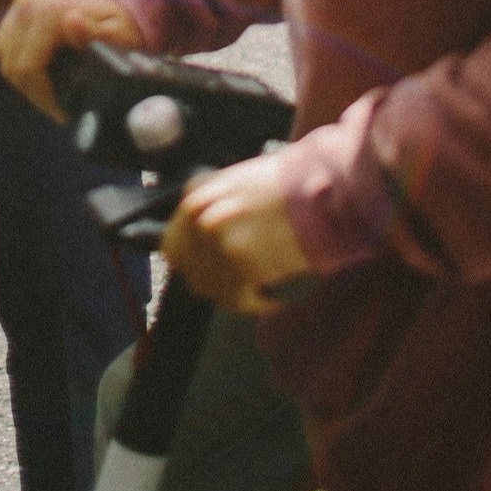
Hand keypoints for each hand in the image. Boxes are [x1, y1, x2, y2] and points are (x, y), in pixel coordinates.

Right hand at [0, 0, 143, 121]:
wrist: (110, 7)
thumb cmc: (117, 26)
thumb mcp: (117, 34)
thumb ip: (94, 33)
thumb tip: (71, 21)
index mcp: (50, 9)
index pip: (28, 65)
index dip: (42, 96)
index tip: (61, 113)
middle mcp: (27, 3)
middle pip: (13, 64)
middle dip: (33, 93)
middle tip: (57, 108)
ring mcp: (18, 7)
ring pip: (6, 59)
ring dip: (24, 81)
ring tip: (50, 94)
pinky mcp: (13, 12)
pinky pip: (4, 49)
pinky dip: (18, 66)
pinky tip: (40, 77)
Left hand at [161, 152, 312, 314]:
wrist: (318, 189)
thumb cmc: (284, 187)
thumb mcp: (234, 186)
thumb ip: (211, 210)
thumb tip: (199, 242)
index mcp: (195, 197)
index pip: (172, 247)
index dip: (193, 262)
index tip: (210, 269)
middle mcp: (200, 219)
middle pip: (191, 273)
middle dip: (215, 281)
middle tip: (240, 282)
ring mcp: (219, 242)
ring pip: (214, 291)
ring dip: (237, 294)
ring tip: (261, 287)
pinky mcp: (242, 265)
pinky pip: (239, 301)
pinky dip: (257, 304)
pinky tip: (273, 296)